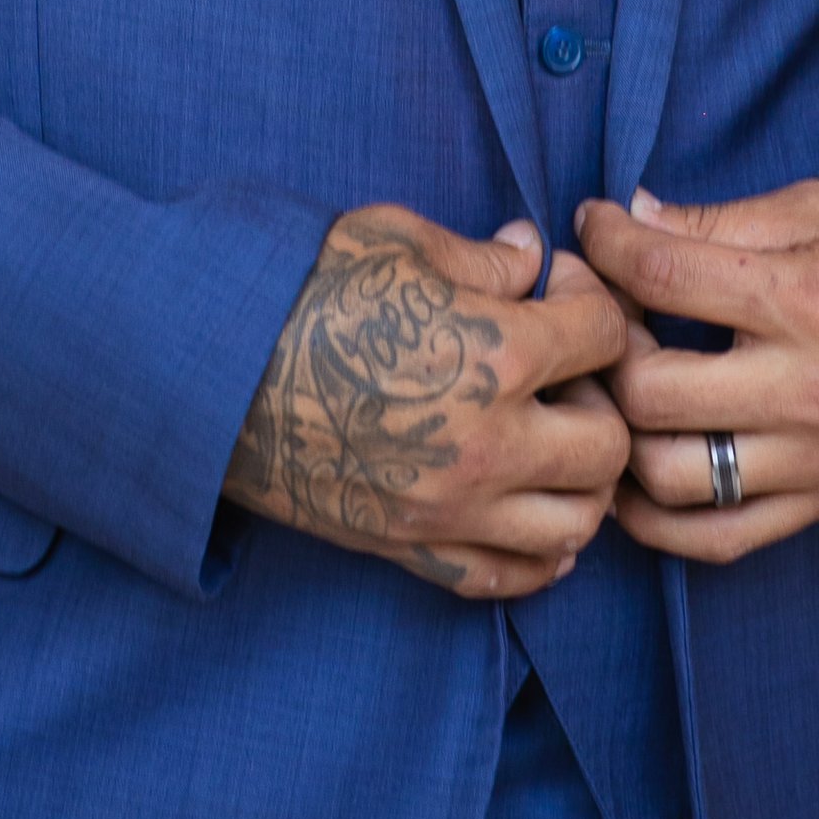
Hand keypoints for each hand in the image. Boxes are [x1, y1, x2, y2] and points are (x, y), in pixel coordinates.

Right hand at [225, 206, 630, 599]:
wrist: (208, 371)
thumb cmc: (298, 290)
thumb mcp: (393, 240)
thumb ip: (480, 254)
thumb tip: (529, 256)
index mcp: (494, 352)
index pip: (604, 334)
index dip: (591, 298)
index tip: (557, 286)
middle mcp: (489, 443)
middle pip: (610, 442)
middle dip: (600, 397)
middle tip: (561, 370)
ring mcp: (453, 509)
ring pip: (578, 523)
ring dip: (580, 479)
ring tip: (547, 437)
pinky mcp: (414, 550)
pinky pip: (512, 577)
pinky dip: (538, 550)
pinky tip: (524, 505)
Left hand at [573, 180, 818, 565]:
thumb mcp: (815, 208)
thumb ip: (715, 221)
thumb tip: (628, 218)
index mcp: (805, 300)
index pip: (664, 275)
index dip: (604, 243)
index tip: (588, 227)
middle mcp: (807, 390)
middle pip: (652, 389)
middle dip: (601, 344)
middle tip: (597, 312)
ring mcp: (814, 459)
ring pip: (670, 476)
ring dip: (620, 432)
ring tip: (615, 387)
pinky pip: (716, 537)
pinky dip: (655, 517)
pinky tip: (632, 471)